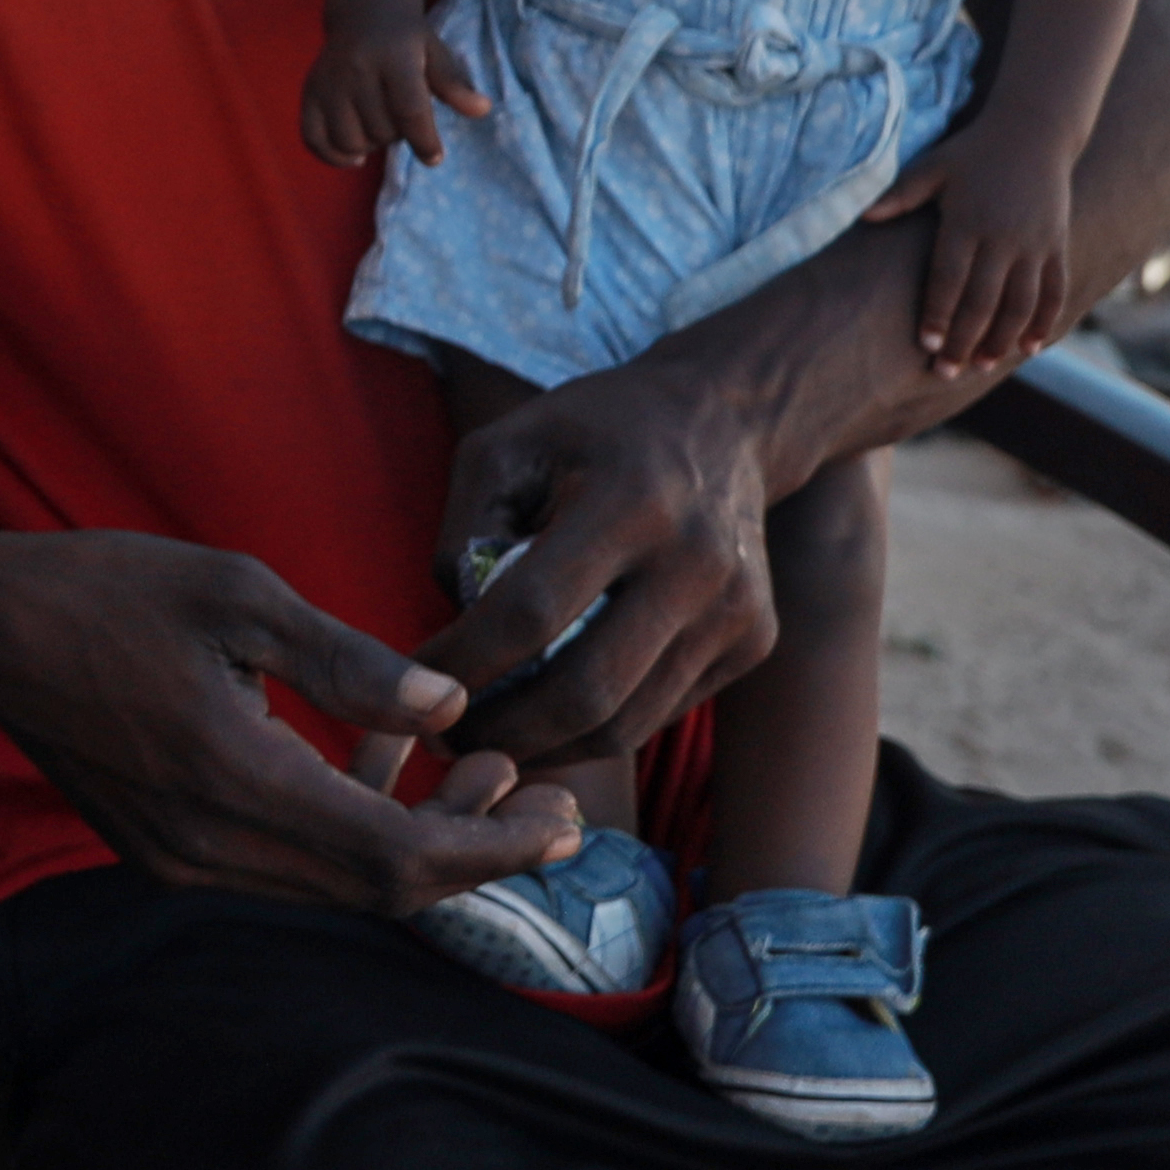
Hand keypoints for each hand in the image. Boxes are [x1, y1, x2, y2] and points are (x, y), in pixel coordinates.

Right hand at [0, 527, 581, 915]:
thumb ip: (349, 662)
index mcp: (234, 783)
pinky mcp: (171, 851)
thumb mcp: (238, 595)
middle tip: (552, 802)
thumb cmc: (105, 592)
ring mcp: (186, 860)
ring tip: (486, 769)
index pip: (398, 857)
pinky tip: (386, 763)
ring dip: (421, 841)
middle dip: (477, 854)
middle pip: (378, 890)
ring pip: (337, 883)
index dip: (494, 848)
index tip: (564, 815)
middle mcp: (211, 849)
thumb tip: (447, 709)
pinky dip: (356, 828)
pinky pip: (291, 862)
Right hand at [299, 23, 486, 168]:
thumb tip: (483, 110)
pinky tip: (354, 154)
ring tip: (380, 128)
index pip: (409, 110)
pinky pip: (313, 139)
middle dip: (398, 135)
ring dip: (370, 144)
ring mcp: (328, 82)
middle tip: (402, 118)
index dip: (424, 140)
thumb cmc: (408, 38)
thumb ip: (455, 85)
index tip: (434, 158)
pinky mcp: (309, 92)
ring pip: (350, 140)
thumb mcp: (436, 54)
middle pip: (380, 130)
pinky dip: (334, 156)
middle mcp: (356, 69)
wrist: (365, 12)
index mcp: (393, 57)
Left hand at [423, 368, 790, 776]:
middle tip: (444, 738)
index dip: (464, 661)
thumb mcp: (506, 445)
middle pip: (585, 691)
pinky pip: (657, 715)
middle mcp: (696, 563)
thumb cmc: (595, 431)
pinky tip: (545, 722)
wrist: (728, 421)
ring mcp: (736, 611)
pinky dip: (592, 733)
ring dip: (543, 748)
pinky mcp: (754, 643)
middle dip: (501, 730)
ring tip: (485, 740)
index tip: (415, 678)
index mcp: (631, 502)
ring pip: (624, 724)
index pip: (533, 613)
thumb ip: (464, 531)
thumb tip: (455, 627)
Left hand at [911, 135, 1086, 371]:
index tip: (927, 345)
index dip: (938, 315)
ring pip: (1020, 304)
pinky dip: (1043, 321)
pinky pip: (1054, 291)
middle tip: (946, 372)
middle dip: (964, 341)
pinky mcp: (1057, 245)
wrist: (1035, 130)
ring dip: (1002, 339)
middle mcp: (1003, 237)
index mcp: (966, 222)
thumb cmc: (973, 152)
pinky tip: (1029, 348)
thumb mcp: (933, 167)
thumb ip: (900, 195)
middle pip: (982, 302)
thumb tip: (862, 217)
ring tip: (983, 366)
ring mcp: (1035, 244)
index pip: (948, 280)